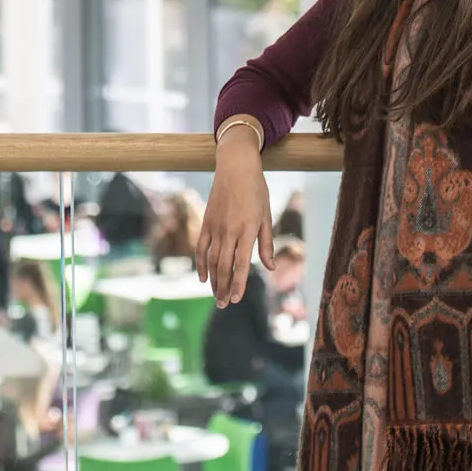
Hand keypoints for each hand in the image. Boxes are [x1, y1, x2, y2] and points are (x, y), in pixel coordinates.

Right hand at [195, 127, 273, 308]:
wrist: (235, 165)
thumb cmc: (256, 189)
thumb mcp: (266, 215)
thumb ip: (266, 243)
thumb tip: (270, 267)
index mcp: (247, 229)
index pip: (241, 264)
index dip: (239, 283)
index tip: (236, 299)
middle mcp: (229, 230)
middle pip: (224, 266)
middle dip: (224, 288)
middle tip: (224, 305)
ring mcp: (215, 226)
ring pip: (212, 260)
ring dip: (213, 280)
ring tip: (216, 296)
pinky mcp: (206, 221)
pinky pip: (201, 247)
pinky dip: (201, 263)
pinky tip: (203, 277)